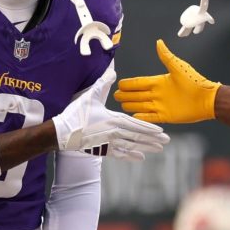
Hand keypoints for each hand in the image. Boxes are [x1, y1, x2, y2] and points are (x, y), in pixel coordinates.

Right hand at [53, 63, 169, 161]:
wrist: (62, 133)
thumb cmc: (76, 113)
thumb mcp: (91, 95)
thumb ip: (103, 83)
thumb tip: (113, 71)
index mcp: (114, 119)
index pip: (136, 124)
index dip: (149, 128)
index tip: (162, 131)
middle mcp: (114, 133)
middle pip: (137, 137)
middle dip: (153, 139)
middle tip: (166, 141)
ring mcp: (109, 143)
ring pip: (131, 146)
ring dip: (146, 148)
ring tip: (158, 149)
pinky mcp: (102, 150)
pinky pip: (120, 154)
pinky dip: (131, 156)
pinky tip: (140, 158)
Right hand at [113, 40, 219, 122]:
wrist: (206, 99)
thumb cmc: (195, 82)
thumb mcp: (179, 67)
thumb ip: (166, 56)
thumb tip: (159, 42)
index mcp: (159, 82)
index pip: (140, 82)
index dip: (129, 83)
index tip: (120, 83)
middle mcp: (158, 94)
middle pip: (137, 94)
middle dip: (126, 95)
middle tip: (116, 95)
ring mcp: (161, 105)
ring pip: (141, 105)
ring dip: (131, 105)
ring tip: (121, 105)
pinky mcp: (165, 116)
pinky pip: (150, 117)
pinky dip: (141, 117)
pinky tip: (133, 116)